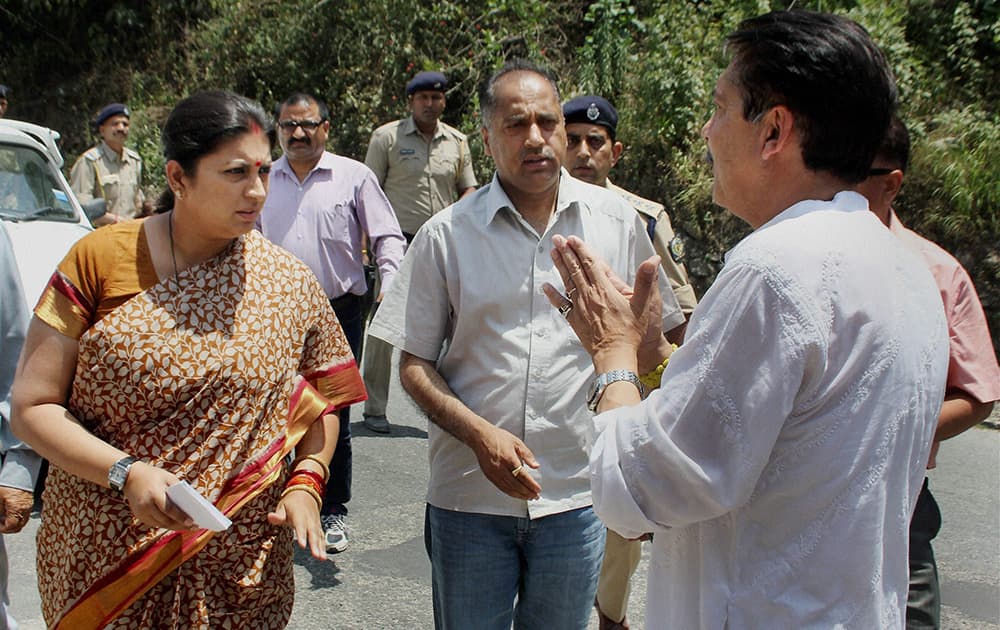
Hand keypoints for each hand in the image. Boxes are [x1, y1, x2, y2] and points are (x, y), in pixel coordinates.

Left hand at [0, 486, 33, 532]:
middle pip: (19, 526)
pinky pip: (25, 515)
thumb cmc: (8, 485)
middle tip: (1, 525)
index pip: (11, 526)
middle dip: (9, 528)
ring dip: (14, 523)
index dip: (2, 529)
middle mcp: (26, 509)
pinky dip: (18, 517)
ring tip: (5, 519)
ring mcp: (29, 506)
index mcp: (17, 509)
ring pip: (23, 521)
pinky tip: (11, 513)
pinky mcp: (30, 502)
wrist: (18, 474)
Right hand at [123, 462, 195, 530]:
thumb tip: (191, 503)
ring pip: (160, 524)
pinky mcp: (139, 516)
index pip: (169, 510)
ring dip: (174, 526)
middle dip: (180, 525)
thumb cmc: (153, 475)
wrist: (130, 476)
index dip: (181, 517)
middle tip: (194, 527)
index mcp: (154, 494)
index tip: (192, 522)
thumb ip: (178, 489)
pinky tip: (176, 523)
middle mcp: (146, 505)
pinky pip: (155, 523)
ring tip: (188, 526)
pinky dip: (166, 524)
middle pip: (165, 520)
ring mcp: (141, 513)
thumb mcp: (168, 477)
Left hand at [268, 490, 326, 560]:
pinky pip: (321, 537)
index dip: (301, 535)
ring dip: (320, 548)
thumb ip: (278, 515)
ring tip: (321, 558)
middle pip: (312, 533)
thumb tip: (270, 517)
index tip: (302, 545)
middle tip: (316, 556)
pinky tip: (323, 556)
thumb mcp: (282, 506)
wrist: (306, 493)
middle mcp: (309, 519)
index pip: (300, 526)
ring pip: (318, 536)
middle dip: (314, 545)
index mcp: (299, 515)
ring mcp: (315, 523)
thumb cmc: (291, 502)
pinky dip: (323, 546)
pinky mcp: (318, 526)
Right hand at [472, 425, 540, 499]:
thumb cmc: (498, 437)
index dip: (531, 484)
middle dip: (527, 492)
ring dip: (520, 495)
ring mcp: (494, 473)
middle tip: (535, 496)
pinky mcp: (489, 476)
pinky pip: (501, 487)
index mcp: (509, 458)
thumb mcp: (517, 442)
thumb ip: (527, 455)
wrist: (481, 437)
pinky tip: (516, 494)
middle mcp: (500, 468)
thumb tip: (536, 465)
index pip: (522, 476)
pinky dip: (510, 493)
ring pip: (508, 489)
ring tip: (528, 497)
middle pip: (516, 485)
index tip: (538, 489)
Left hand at [543, 235, 661, 370]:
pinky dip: (552, 295)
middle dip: (566, 252)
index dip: (582, 250)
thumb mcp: (643, 304)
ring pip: (567, 282)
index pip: (590, 264)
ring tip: (552, 252)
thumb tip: (654, 259)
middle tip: (557, 239)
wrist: (615, 355)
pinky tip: (545, 286)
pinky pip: (561, 304)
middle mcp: (589, 296)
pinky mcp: (575, 320)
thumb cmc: (631, 332)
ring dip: (559, 266)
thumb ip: (647, 280)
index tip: (573, 238)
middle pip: (575, 269)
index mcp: (605, 289)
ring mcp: (580, 308)